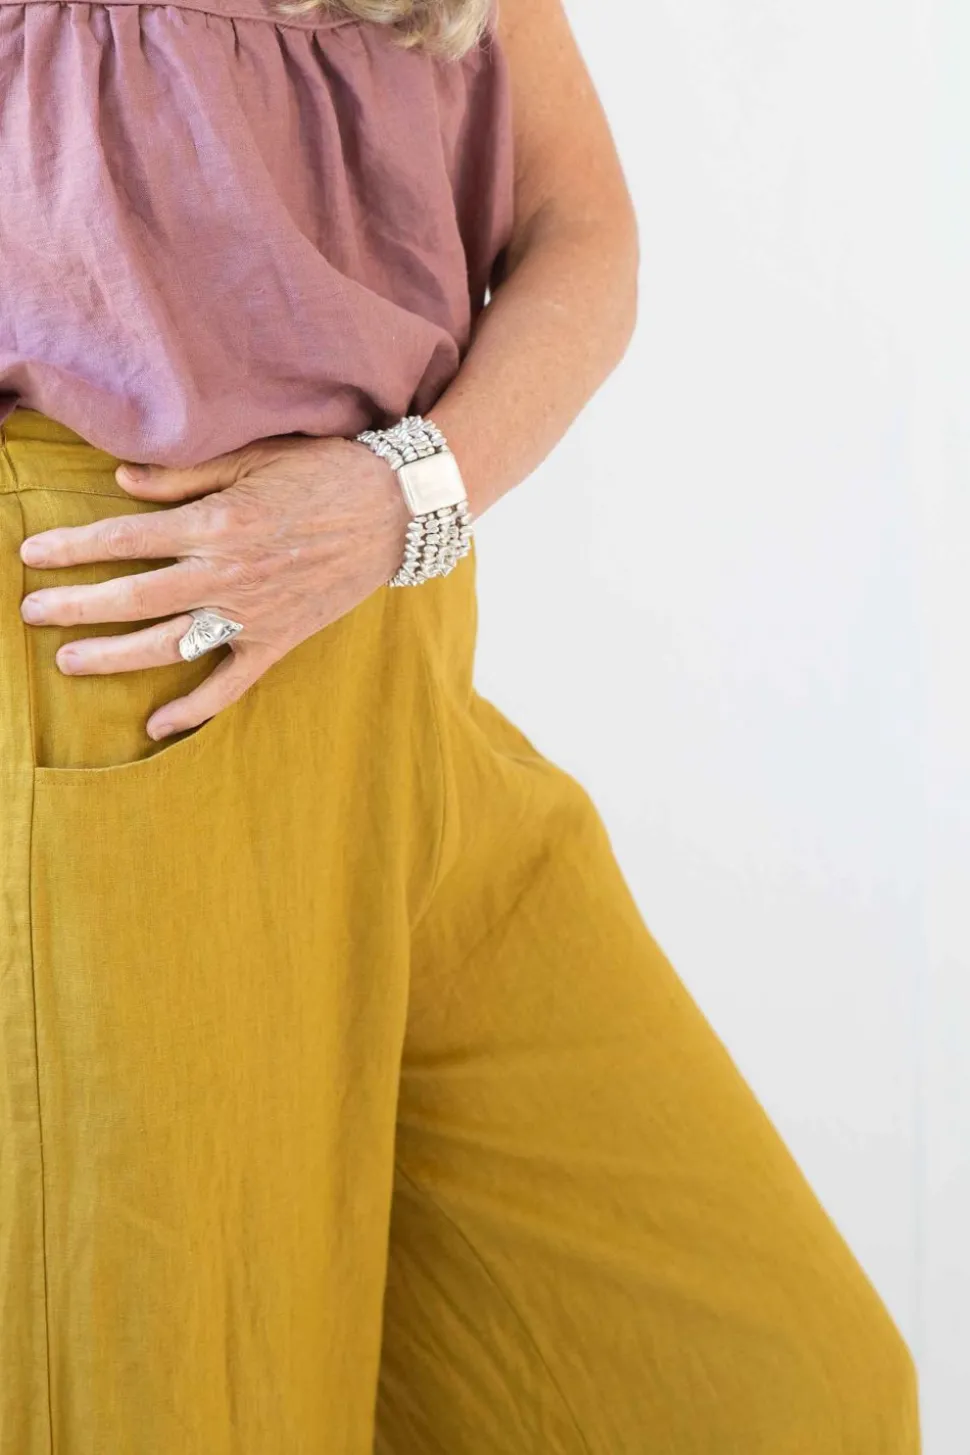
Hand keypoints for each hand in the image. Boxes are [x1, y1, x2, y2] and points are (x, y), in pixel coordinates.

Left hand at [18, 434, 410, 738]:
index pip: (125, 540)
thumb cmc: (324, 473)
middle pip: (133, 596)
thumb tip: (120, 484)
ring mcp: (253, 614)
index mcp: (217, 523)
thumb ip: (183, 476)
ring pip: (169, 644)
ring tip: (69, 661)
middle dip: (75, 605)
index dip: (73, 547)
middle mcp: (227, 574)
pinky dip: (194, 708)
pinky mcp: (278, 640)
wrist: (396, 509)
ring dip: (115, 655)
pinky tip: (157, 724)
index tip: (33, 555)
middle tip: (31, 613)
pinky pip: (230, 684)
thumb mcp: (252, 458)